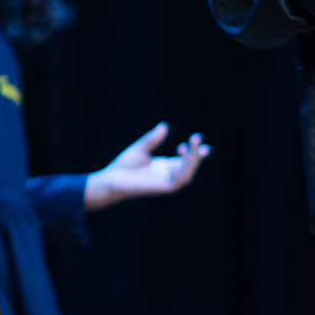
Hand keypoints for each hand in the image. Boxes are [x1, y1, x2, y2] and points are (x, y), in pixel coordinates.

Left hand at [84, 122, 210, 211]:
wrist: (111, 179)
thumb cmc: (124, 166)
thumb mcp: (140, 148)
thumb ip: (152, 139)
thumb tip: (165, 126)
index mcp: (165, 166)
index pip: (186, 159)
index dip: (197, 152)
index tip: (204, 143)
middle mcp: (168, 174)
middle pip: (190, 166)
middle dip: (195, 154)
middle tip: (197, 138)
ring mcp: (165, 182)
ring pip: (187, 175)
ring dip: (190, 162)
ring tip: (185, 147)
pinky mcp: (160, 189)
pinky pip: (175, 184)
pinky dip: (179, 174)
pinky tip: (175, 163)